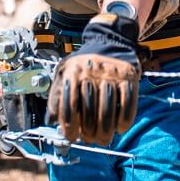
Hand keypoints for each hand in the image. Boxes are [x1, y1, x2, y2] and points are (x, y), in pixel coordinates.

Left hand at [47, 13, 140, 145]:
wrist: (110, 40)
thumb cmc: (84, 62)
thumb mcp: (65, 72)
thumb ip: (56, 96)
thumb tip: (51, 121)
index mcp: (72, 71)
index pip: (69, 105)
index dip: (69, 126)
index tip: (71, 138)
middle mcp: (91, 71)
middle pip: (89, 110)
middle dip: (89, 131)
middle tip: (89, 140)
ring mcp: (112, 73)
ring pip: (109, 109)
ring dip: (106, 130)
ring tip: (103, 138)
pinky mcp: (129, 76)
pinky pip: (128, 103)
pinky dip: (125, 119)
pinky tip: (120, 128)